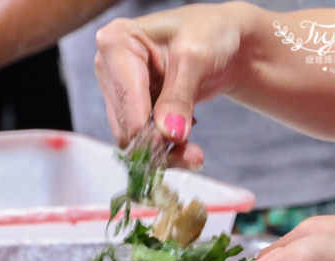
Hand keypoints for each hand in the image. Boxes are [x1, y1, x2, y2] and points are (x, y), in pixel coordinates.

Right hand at [93, 2, 257, 167]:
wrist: (224, 40)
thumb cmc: (210, 31)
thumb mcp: (196, 58)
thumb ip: (179, 97)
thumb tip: (168, 133)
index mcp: (117, 42)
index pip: (125, 97)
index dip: (146, 125)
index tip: (174, 139)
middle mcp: (110, 67)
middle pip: (124, 123)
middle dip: (158, 142)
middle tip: (192, 154)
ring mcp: (119, 90)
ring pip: (131, 138)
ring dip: (163, 150)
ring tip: (194, 154)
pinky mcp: (131, 109)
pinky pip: (141, 140)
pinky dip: (165, 147)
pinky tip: (185, 140)